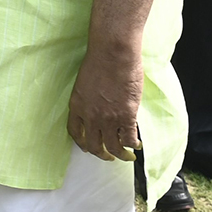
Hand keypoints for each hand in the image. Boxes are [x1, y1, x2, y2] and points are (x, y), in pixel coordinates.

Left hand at [67, 44, 142, 162]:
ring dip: (120, 155)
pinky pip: (129, 139)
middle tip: (108, 157)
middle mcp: (90, 116)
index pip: (75, 132)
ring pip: (113, 147)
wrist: (112, 54)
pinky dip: (133, 145)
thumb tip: (96, 107)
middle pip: (93, 145)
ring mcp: (108, 118)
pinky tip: (137, 145)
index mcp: (77, 105)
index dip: (81, 143)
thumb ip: (88, 99)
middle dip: (101, 154)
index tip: (87, 147)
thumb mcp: (84, 83)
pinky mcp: (126, 116)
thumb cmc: (98, 61)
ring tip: (126, 156)